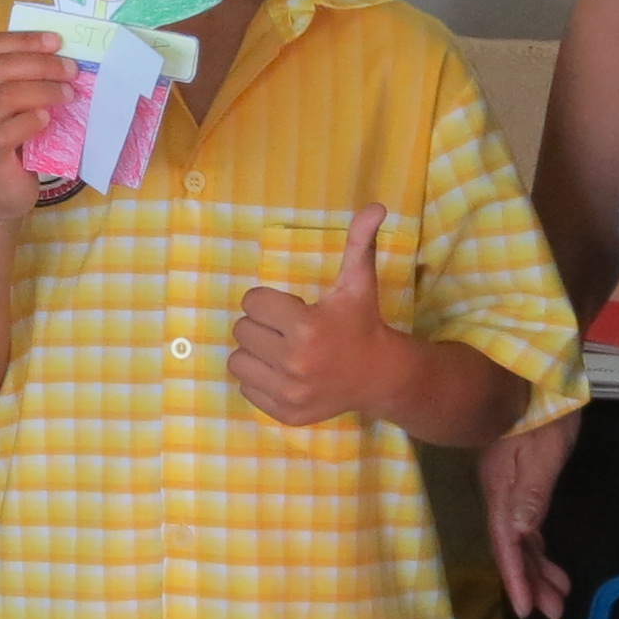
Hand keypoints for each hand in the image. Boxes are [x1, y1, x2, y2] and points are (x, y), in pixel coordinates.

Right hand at [0, 28, 75, 221]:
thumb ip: (22, 81)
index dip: (24, 39)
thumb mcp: (12, 107)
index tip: (57, 41)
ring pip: (5, 96)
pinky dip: (32, 119)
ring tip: (69, 95)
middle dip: (41, 64)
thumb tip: (60, 53)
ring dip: (43, 90)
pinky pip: (7, 131)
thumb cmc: (10, 145)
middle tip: (71, 70)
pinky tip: (49, 119)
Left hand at [230, 203, 405, 428]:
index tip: (290, 307)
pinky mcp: (284, 412)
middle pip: (242, 330)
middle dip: (262, 325)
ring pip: (238, 360)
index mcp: (306, 327)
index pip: (252, 302)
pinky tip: (284, 372)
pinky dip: (259, 378)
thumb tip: (375, 206)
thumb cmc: (362, 323)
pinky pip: (246, 387)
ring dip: (255, 352)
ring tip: (281, 349)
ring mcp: (288, 391)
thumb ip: (359, 242)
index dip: (269, 301)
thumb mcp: (359, 282)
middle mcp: (294, 362)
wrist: (380, 375)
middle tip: (286, 328)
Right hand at [480, 413, 577, 618]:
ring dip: (538, 568)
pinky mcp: (518, 480)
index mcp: (501, 489)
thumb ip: (531, 492)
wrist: (536, 373)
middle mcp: (499, 493)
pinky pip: (526, 524)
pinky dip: (539, 547)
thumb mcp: (542, 450)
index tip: (527, 608)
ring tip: (559, 597)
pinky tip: (550, 563)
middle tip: (554, 612)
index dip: (516, 577)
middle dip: (531, 581)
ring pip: (520, 539)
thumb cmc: (544, 409)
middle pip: (512, 546)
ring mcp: (507, 487)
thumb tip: (518, 533)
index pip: (506, 543)